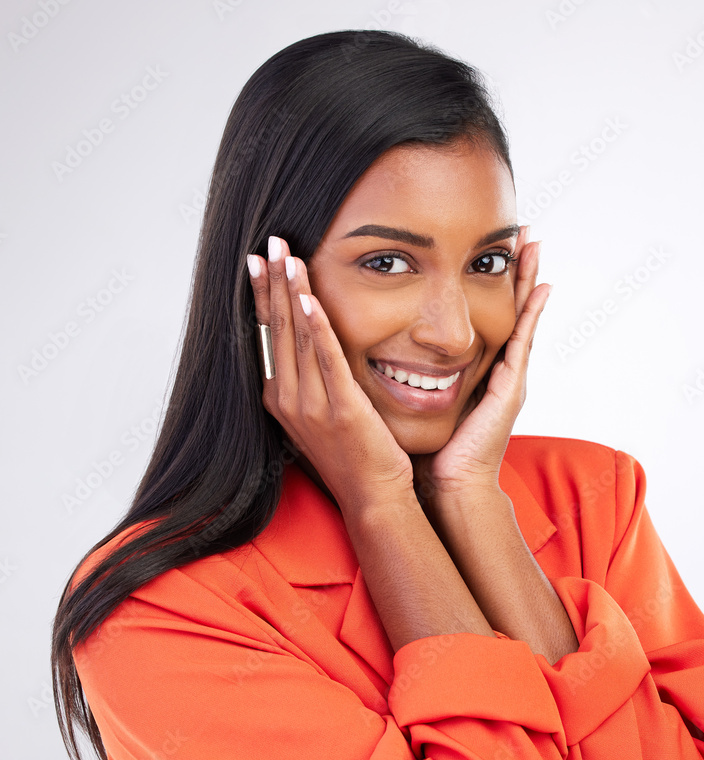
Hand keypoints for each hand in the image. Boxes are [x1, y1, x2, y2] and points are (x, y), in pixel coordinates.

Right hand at [248, 236, 414, 516]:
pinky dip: (316, 327)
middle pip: (275, 328)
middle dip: (272, 282)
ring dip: (290, 292)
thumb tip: (312, 340)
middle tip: (269, 243)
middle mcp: (288, 399)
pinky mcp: (341, 409)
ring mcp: (312, 406)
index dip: (260, 296)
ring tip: (286, 256)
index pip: (266, 335)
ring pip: (296, 336)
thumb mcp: (323, 413)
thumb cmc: (354, 455)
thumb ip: (313, 378)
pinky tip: (309, 298)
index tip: (256, 261)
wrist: (373, 497)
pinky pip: (325, 359)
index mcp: (280, 399)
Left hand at [411, 230, 551, 503]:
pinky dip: (533, 312)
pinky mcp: (511, 387)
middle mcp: (497, 370)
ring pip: (520, 316)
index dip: (485, 283)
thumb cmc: (430, 450)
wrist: (449, 484)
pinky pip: (523, 340)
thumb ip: (409, 376)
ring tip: (534, 242)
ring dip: (528, 279)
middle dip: (515, 271)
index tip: (486, 249)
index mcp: (475, 372)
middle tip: (522, 230)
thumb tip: (381, 354)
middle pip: (508, 308)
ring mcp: (509, 377)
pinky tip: (542, 285)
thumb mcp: (417, 401)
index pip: (484, 317)